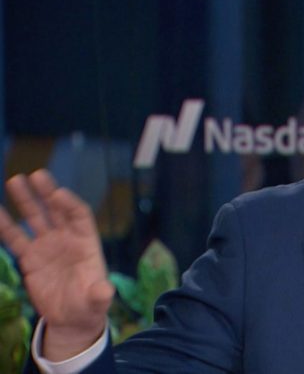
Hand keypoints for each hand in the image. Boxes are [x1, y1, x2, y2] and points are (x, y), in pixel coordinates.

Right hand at [0, 170, 112, 360]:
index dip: (70, 204)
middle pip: (57, 210)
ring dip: (26, 200)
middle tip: (37, 175)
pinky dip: (5, 226)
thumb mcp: (97, 300)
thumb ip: (100, 293)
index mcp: (87, 242)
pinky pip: (15, 238)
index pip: (79, 216)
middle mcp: (67, 239)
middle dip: (47, 193)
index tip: (58, 194)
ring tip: (15, 180)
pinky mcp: (30, 258)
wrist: (71, 318)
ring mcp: (47, 246)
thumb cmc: (89, 305)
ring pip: (35, 218)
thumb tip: (105, 291)